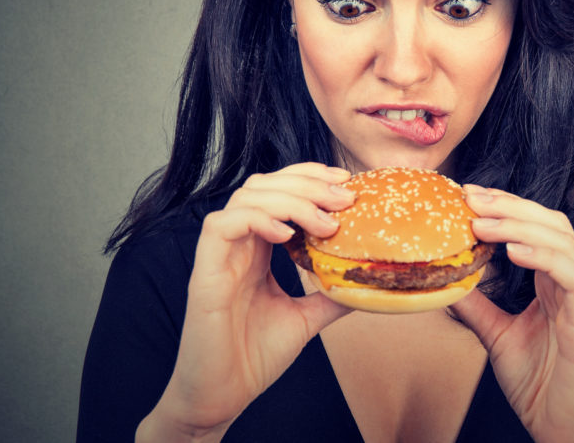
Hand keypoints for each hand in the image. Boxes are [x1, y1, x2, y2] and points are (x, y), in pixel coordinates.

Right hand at [137, 162, 355, 442]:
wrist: (222, 396)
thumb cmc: (254, 356)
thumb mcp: (305, 318)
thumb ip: (330, 295)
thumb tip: (368, 281)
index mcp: (256, 247)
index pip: (278, 190)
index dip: (310, 177)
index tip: (345, 183)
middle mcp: (237, 243)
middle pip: (264, 185)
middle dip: (307, 183)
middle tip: (343, 198)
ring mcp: (219, 255)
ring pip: (246, 198)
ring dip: (290, 200)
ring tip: (324, 222)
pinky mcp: (205, 273)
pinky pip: (222, 226)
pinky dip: (257, 220)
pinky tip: (285, 235)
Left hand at [451, 186, 573, 442]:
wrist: (557, 427)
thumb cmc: (536, 382)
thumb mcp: (496, 333)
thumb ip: (477, 303)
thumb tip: (445, 278)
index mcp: (558, 280)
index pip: (538, 226)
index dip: (507, 205)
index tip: (470, 194)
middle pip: (551, 223)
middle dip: (510, 205)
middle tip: (472, 198)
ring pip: (561, 240)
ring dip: (519, 226)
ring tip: (482, 223)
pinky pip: (571, 274)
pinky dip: (542, 256)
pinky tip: (512, 252)